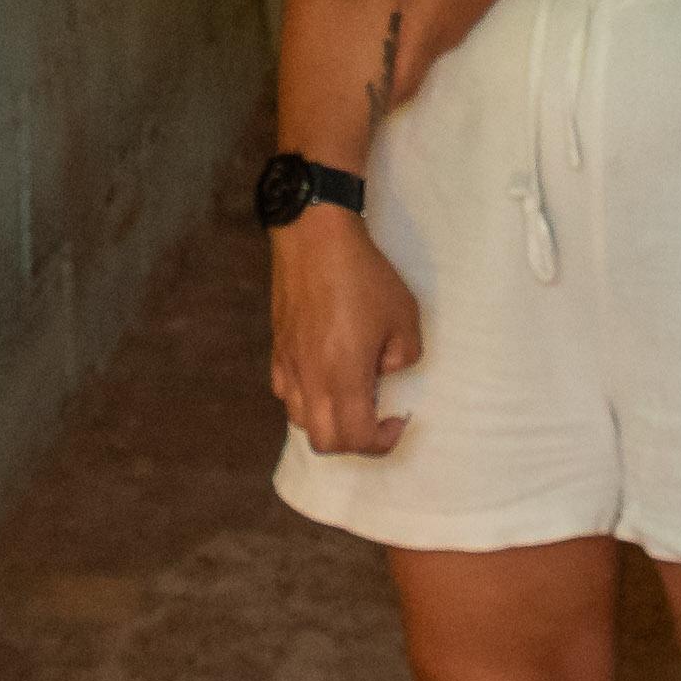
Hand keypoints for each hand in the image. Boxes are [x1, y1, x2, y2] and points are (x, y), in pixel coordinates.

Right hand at [266, 206, 421, 457]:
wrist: (314, 237)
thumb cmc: (362, 275)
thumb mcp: (404, 315)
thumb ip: (403, 356)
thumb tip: (385, 370)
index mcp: (343, 376)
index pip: (356, 439)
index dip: (382, 441)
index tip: (399, 419)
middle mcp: (310, 379)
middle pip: (324, 442)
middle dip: (354, 442)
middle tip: (375, 420)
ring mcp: (289, 366)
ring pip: (300, 420)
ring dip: (328, 422)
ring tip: (350, 398)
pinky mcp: (277, 349)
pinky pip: (287, 392)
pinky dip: (307, 399)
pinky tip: (325, 375)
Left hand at [284, 0, 519, 108]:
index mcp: (421, 36)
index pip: (394, 87)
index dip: (370, 103)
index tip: (343, 115)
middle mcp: (439, 41)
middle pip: (405, 77)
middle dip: (378, 85)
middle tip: (344, 89)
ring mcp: (454, 28)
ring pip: (418, 57)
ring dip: (394, 62)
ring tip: (362, 58)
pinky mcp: (464, 13)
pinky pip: (430, 39)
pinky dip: (408, 42)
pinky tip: (396, 23)